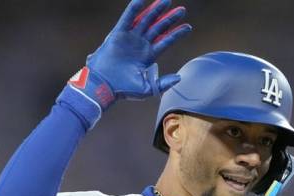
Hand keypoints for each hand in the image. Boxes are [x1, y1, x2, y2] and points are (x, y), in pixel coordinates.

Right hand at [59, 0, 191, 112]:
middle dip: (170, 18)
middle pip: (158, 28)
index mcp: (148, 56)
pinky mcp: (118, 34)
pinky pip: (127, 18)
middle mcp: (140, 45)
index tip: (188, 27)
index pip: (165, 41)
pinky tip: (141, 0)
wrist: (105, 86)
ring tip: (166, 0)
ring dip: (156, 10)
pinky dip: (133, 9)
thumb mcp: (147, 88)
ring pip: (146, 20)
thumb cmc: (123, 89)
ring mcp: (130, 38)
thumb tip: (179, 78)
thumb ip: (163, 83)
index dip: (176, 33)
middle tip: (182, 10)